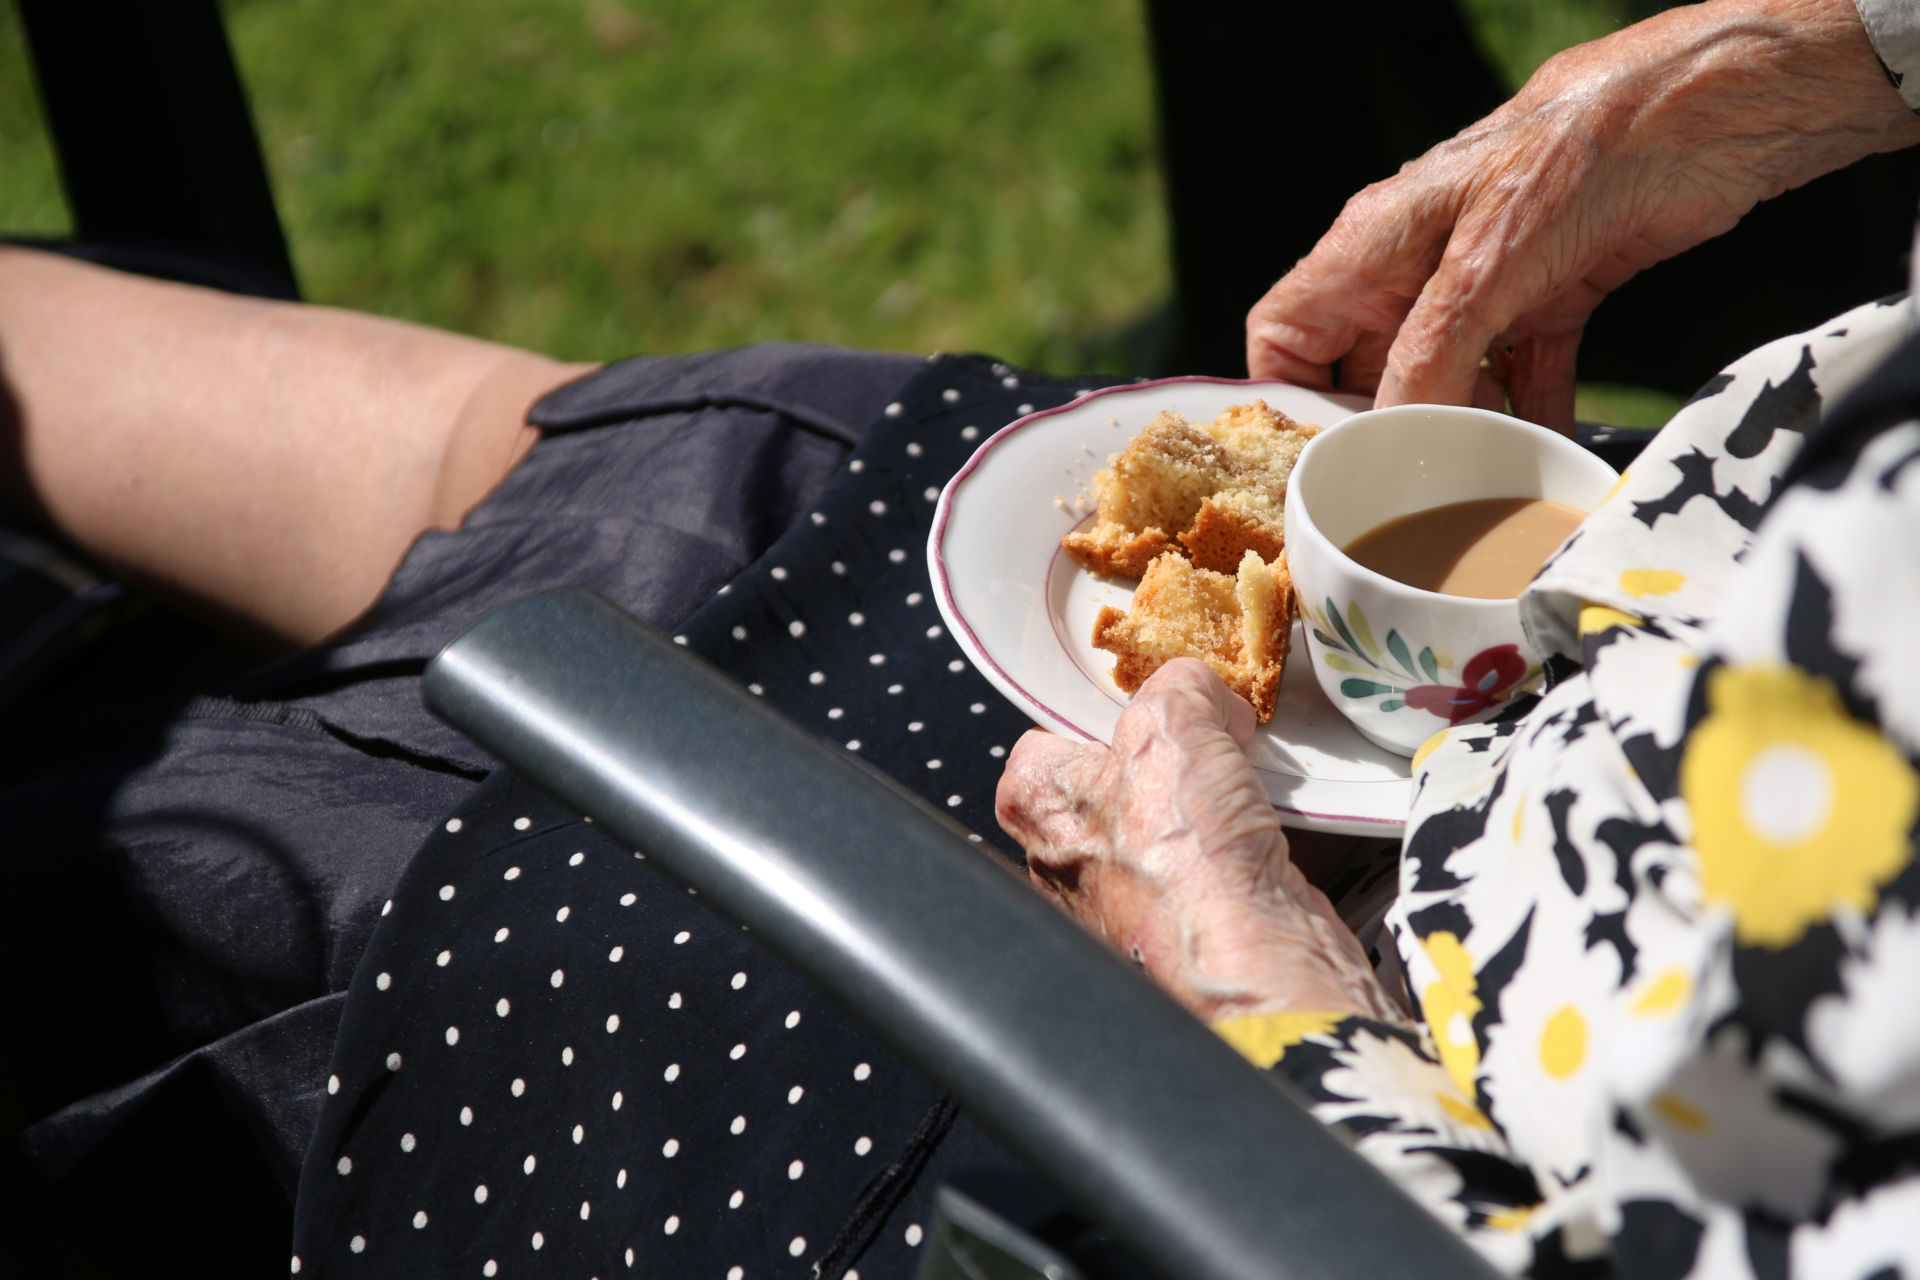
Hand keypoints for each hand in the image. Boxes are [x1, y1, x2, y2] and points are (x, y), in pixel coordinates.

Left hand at [994, 659, 1404, 1024]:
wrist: (1256, 972)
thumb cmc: (1186, 873)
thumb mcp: (1170, 725)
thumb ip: (1176, 690)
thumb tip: (1196, 691)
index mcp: (1041, 812)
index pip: (1045, 743)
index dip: (1102, 718)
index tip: (1151, 707)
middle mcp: (1071, 868)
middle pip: (1120, 785)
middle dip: (1171, 763)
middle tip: (1213, 746)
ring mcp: (1132, 910)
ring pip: (1175, 831)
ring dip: (1219, 805)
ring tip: (1252, 790)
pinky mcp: (1195, 935)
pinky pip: (1222, 872)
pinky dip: (1254, 849)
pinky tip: (1279, 837)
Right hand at [1245, 0, 1919, 431]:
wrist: (1699, 113)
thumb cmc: (1575, 151)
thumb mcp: (1484, 266)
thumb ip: (1429, 356)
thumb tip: (1391, 437)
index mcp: (1371, 246)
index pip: (1285, 333)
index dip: (1284, 397)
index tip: (1312, 456)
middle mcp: (1414, 268)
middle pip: (1363, 370)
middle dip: (1380, 428)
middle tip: (1398, 485)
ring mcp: (1481, 285)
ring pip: (1443, 380)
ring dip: (1459, 428)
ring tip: (1472, 477)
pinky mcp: (1547, 296)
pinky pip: (1521, 375)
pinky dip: (1531, 414)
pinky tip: (1542, 453)